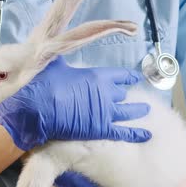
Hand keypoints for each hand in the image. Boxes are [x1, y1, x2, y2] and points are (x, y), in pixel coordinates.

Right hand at [0, 57, 151, 150]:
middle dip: (127, 95)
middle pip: (122, 94)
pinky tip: (147, 135)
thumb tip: (59, 52)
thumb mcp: (55, 65)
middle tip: (133, 96)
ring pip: (129, 112)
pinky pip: (124, 133)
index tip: (136, 77)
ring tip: (146, 109)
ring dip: (138, 110)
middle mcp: (106, 93)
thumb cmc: (45, 84)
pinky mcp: (102, 129)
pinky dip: (137, 134)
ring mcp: (106, 112)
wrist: (38, 108)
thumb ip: (64, 61)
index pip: (119, 75)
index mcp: (97, 76)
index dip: (128, 76)